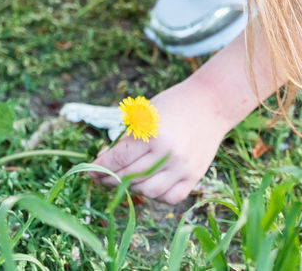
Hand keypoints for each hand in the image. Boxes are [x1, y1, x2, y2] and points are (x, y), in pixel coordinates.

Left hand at [90, 79, 230, 204]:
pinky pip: (170, 198)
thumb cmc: (174, 104)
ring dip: (132, 188)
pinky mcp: (195, 176)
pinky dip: (156, 195)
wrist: (212, 103)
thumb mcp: (145, 114)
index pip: (119, 159)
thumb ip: (126, 139)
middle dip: (110, 179)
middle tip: (100, 177)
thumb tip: (102, 162)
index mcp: (153, 133)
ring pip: (148, 191)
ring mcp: (183, 167)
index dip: (100, 167)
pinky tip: (148, 185)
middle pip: (130, 177)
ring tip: (124, 179)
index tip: (89, 170)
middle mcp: (168, 153)